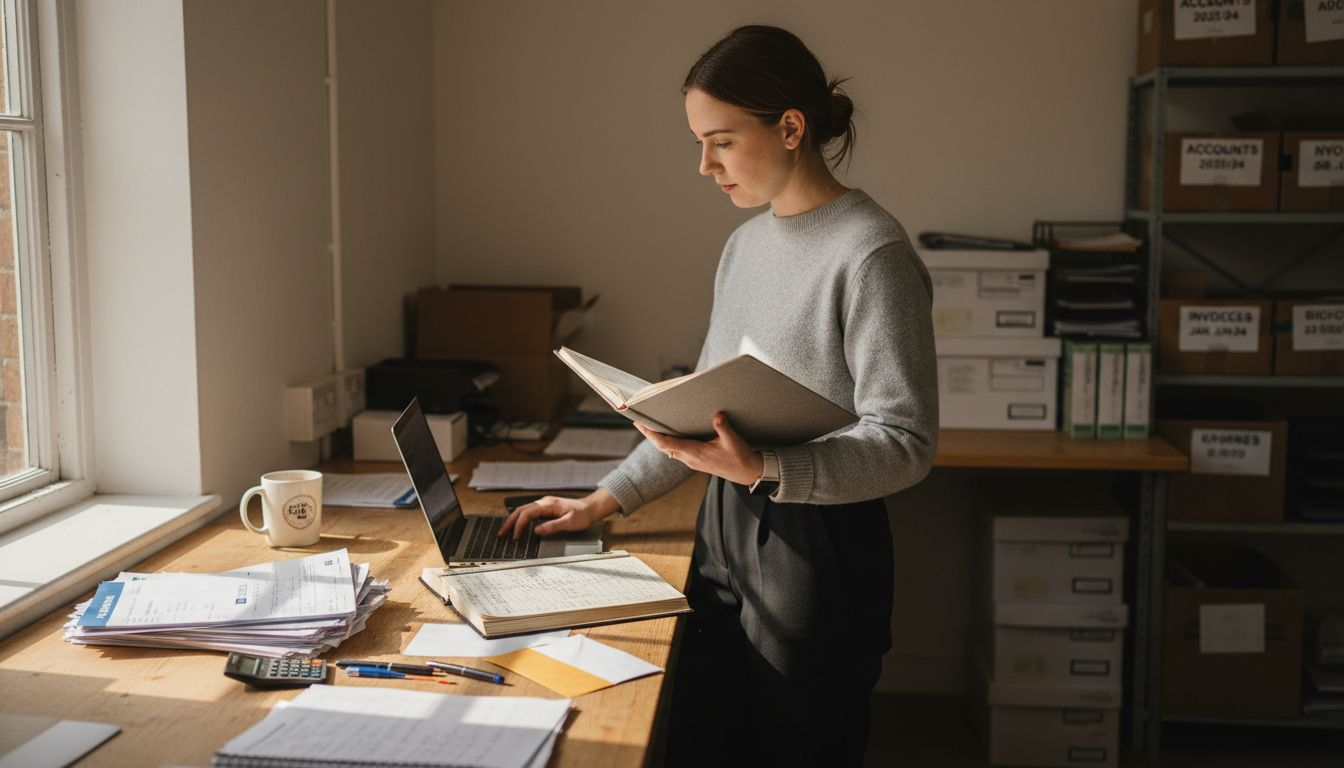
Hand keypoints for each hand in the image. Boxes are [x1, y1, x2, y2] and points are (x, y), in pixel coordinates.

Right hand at [497, 487, 620, 539]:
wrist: (590, 509)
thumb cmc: (582, 514)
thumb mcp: (569, 522)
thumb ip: (553, 526)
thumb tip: (536, 531)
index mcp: (548, 504)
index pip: (527, 513)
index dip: (519, 525)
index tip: (515, 537)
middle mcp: (544, 502)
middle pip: (520, 510)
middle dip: (509, 522)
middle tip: (500, 535)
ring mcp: (544, 505)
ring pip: (523, 511)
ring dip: (512, 521)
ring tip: (505, 532)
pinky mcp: (545, 509)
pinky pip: (528, 513)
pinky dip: (520, 520)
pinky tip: (517, 526)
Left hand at [635, 412, 763, 486]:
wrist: (747, 473)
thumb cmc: (740, 457)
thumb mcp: (733, 441)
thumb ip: (723, 427)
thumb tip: (716, 415)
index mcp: (695, 453)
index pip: (667, 444)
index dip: (653, 435)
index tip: (641, 425)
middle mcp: (690, 458)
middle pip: (663, 446)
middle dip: (650, 434)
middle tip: (638, 421)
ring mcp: (691, 461)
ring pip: (668, 449)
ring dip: (658, 439)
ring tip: (649, 425)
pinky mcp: (696, 460)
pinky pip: (676, 451)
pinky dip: (667, 442)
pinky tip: (667, 434)